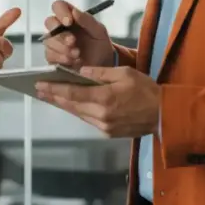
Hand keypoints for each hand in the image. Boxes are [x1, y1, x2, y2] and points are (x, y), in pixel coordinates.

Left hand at [35, 66, 159, 137]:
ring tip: (51, 96)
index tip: (39, 84)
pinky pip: (88, 120)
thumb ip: (100, 72)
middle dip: (54, 97)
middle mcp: (101, 115)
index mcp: (104, 98)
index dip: (54, 89)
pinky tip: (72, 104)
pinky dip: (79, 110)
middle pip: (71, 105)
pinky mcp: (109, 133)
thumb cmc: (147, 90)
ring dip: (64, 104)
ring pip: (78, 114)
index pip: (72, 93)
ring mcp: (104, 126)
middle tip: (39, 89)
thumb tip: (79, 71)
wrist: (165, 115)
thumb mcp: (125, 73)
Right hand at [43, 0, 114, 68]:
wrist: (102, 63)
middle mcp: (60, 27)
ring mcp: (55, 41)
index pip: (58, 6)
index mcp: (70, 16)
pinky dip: (61, 58)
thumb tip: (74, 11)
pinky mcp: (53, 55)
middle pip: (49, 22)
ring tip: (77, 54)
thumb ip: (87, 20)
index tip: (69, 22)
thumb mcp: (99, 31)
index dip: (61, 12)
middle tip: (72, 41)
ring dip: (63, 48)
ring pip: (49, 40)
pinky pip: (50, 55)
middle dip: (61, 34)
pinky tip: (72, 61)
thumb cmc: (100, 43)